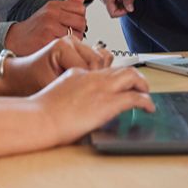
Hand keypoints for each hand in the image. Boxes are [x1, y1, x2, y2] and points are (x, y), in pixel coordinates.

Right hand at [4, 0, 86, 55]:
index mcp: (54, 5)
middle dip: (80, 31)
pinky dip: (65, 47)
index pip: (81, 8)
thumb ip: (67, 5)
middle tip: (72, 35)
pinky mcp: (46, 40)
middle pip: (81, 22)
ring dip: (73, 41)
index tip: (74, 24)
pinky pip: (66, 44)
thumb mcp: (49, 11)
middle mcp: (52, 13)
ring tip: (64, 41)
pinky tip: (58, 46)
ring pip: (76, 35)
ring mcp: (49, 26)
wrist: (16, 39)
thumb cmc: (34, 27)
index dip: (80, 18)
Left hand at [4, 34, 113, 94]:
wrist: (20, 75)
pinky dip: (96, 69)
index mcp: (63, 46)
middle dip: (93, 77)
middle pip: (100, 60)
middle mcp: (72, 40)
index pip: (90, 67)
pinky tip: (82, 77)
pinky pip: (100, 57)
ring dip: (96, 73)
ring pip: (104, 58)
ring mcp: (77, 43)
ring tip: (80, 83)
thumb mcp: (49, 86)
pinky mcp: (81, 48)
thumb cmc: (30, 80)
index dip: (87, 83)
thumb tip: (93, 90)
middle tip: (80, 89)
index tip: (82, 93)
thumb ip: (72, 85)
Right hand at [33, 66, 154, 144]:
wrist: (39, 118)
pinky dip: (145, 101)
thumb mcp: (56, 95)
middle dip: (134, 76)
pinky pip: (134, 97)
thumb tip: (75, 107)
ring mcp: (101, 88)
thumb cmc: (41, 113)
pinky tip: (148, 107)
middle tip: (139, 86)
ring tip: (146, 94)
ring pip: (131, 76)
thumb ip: (68, 94)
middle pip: (120, 68)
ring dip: (142, 84)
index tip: (118, 85)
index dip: (113, 77)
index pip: (102, 70)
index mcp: (78, 73)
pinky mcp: (108, 102)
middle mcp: (92, 77)